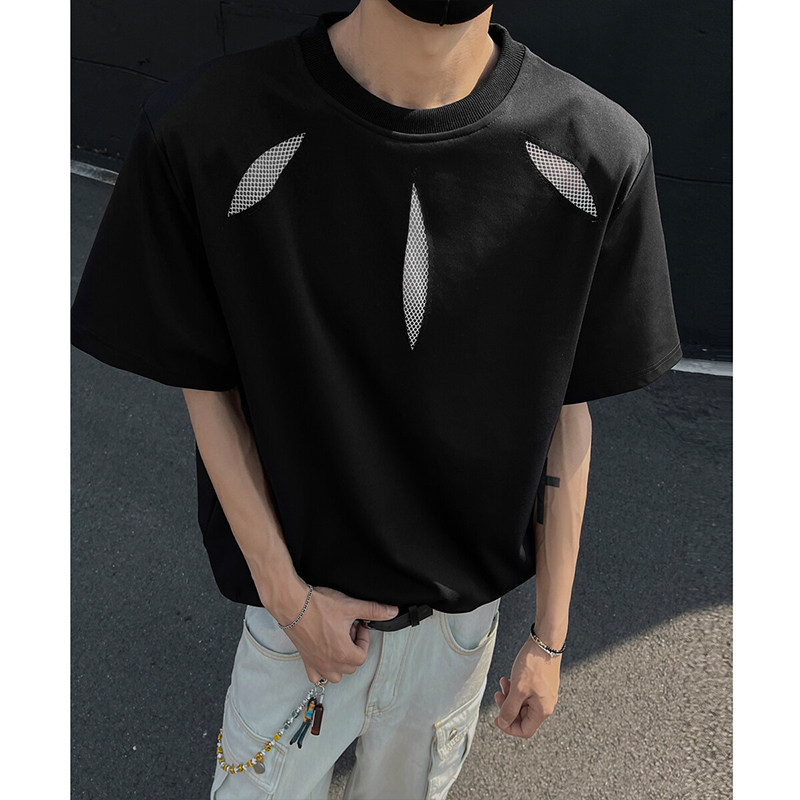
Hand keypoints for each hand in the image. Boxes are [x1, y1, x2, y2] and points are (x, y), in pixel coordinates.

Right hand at [278, 585, 398, 683]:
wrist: (293, 605)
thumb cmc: (318, 606)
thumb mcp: (350, 606)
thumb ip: (373, 610)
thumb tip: (391, 612)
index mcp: (343, 653)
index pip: (363, 655)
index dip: (363, 639)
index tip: (358, 625)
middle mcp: (330, 663)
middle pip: (352, 666)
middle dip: (353, 649)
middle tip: (347, 630)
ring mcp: (317, 664)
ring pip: (336, 675)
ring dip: (341, 663)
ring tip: (338, 643)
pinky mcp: (305, 660)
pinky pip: (316, 676)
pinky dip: (322, 670)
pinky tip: (323, 654)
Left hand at [493, 637, 560, 737]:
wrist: (545, 642)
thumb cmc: (534, 665)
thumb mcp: (517, 689)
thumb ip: (509, 709)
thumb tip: (503, 722)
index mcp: (542, 710)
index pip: (525, 730)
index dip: (508, 726)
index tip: (497, 717)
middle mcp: (546, 704)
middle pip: (523, 716)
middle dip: (507, 707)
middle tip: (498, 694)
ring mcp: (544, 694)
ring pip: (523, 703)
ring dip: (510, 695)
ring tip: (503, 683)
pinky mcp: (542, 684)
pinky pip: (526, 693)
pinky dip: (516, 688)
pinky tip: (509, 678)